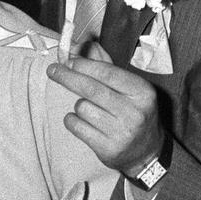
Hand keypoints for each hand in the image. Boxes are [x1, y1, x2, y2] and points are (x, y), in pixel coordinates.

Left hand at [47, 49, 164, 173]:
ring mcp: (121, 132)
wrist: (147, 152)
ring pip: (82, 108)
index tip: (68, 60)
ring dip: (79, 105)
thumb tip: (77, 47)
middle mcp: (134, 112)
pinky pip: (77, 126)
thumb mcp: (129, 87)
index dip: (84, 65)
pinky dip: (73, 120)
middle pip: (91, 89)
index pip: (107, 73)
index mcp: (142, 92)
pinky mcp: (107, 149)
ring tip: (91, 111)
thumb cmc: (133, 112)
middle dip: (68, 77)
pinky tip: (84, 122)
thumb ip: (104, 65)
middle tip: (53, 70)